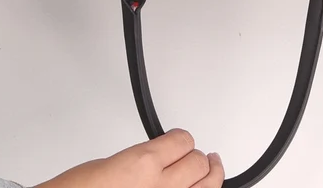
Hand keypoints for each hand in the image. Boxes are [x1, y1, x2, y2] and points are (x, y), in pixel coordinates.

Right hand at [34, 129, 224, 187]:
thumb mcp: (109, 164)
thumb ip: (139, 161)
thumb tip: (153, 162)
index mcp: (144, 162)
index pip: (182, 140)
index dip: (182, 139)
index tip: (182, 140)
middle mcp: (160, 187)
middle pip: (199, 163)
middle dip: (198, 158)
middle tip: (200, 155)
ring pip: (205, 187)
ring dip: (209, 177)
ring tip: (212, 168)